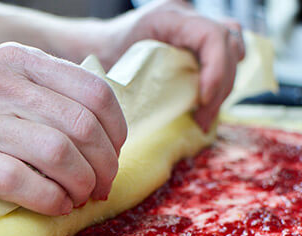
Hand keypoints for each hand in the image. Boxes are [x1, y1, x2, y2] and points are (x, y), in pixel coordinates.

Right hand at [0, 43, 126, 215]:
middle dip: (103, 166)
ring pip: (57, 154)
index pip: (94, 90)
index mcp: (16, 59)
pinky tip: (54, 207)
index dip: (115, 131)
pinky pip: (20, 180)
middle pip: (81, 127)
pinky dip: (48, 200)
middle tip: (100, 187)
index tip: (112, 155)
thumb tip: (95, 134)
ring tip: (77, 199)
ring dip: (79, 186)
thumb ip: (40, 94)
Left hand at [65, 0, 245, 131]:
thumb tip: (154, 114)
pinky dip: (219, 83)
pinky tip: (205, 106)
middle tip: (202, 120)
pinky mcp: (199, 44)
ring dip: (223, 88)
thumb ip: (138, 80)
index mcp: (169, 17)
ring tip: (203, 118)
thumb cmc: (105, 54)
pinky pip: (224, 57)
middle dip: (220, 87)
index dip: (216, 68)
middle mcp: (188, 18)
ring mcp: (196, 29)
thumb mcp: (118, 63)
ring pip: (233, 50)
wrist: (101, 45)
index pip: (211, 35)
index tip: (203, 100)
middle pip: (228, 45)